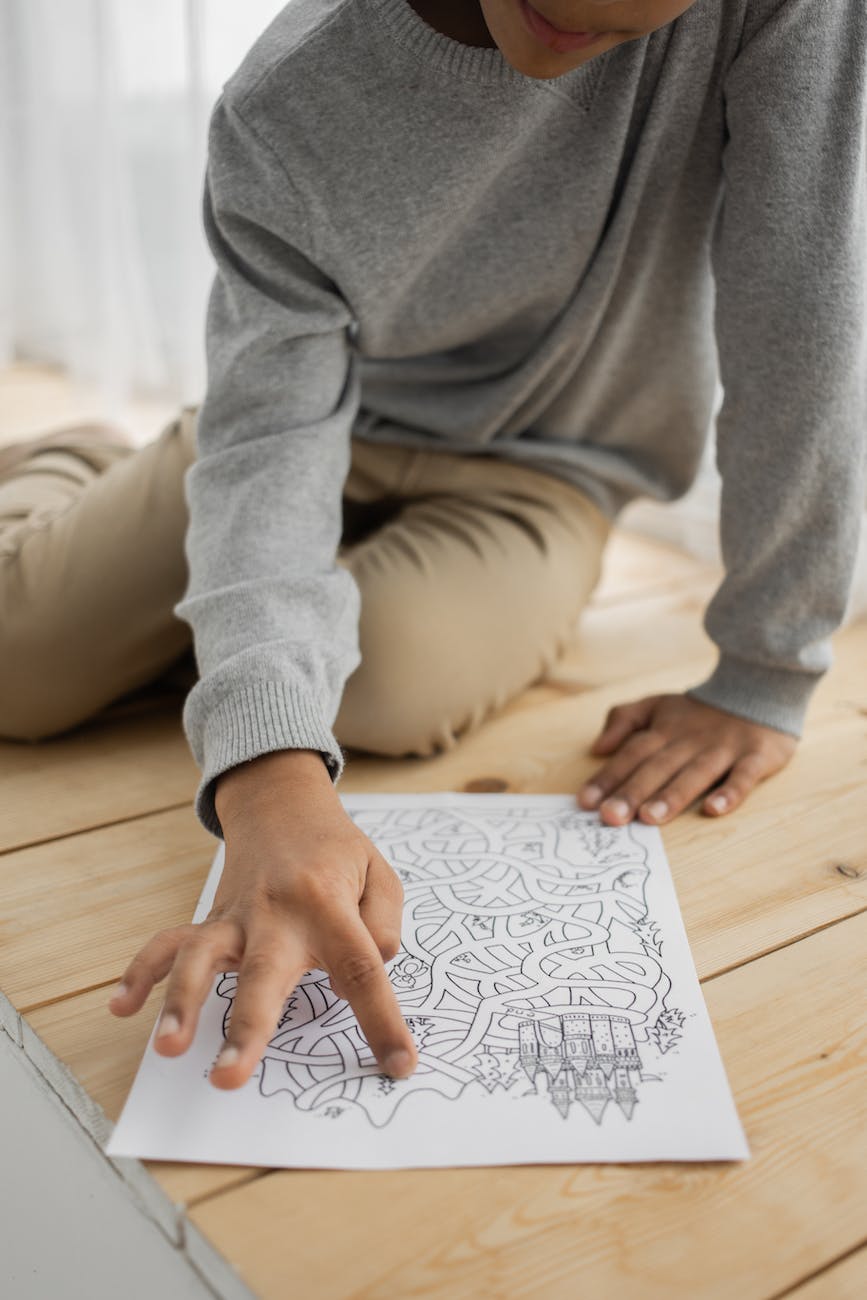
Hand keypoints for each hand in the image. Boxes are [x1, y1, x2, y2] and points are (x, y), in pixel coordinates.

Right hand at [108, 749, 417, 1089]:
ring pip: (201, 958)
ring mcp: (237, 918)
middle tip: (229, 1077)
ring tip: (167, 1047)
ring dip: (182, 1002)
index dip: (382, 1021)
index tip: (398, 1066)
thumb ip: (382, 927)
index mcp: (328, 905)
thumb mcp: (380, 876)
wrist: (282, 805)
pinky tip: (122, 1007)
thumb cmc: (338, 852)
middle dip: (246, 1029)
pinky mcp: (211, 920)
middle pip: (263, 974)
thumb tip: (364, 975)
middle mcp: (277, 914)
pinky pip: (168, 944)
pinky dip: (142, 973)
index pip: (361, 969)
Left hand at [577, 693, 796, 825]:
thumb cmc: (700, 710)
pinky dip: (730, 792)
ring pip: (694, 774)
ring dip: (672, 796)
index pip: (630, 754)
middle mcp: (690, 740)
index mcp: (664, 730)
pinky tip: (714, 810)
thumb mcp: (658, 704)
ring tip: (649, 818)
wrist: (759, 685)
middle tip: (610, 817)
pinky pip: (743, 776)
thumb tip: (597, 747)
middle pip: (657, 767)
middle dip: (632, 792)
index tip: (585, 802)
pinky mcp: (756, 756)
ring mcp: (723, 749)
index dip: (607, 777)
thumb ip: (625, 720)